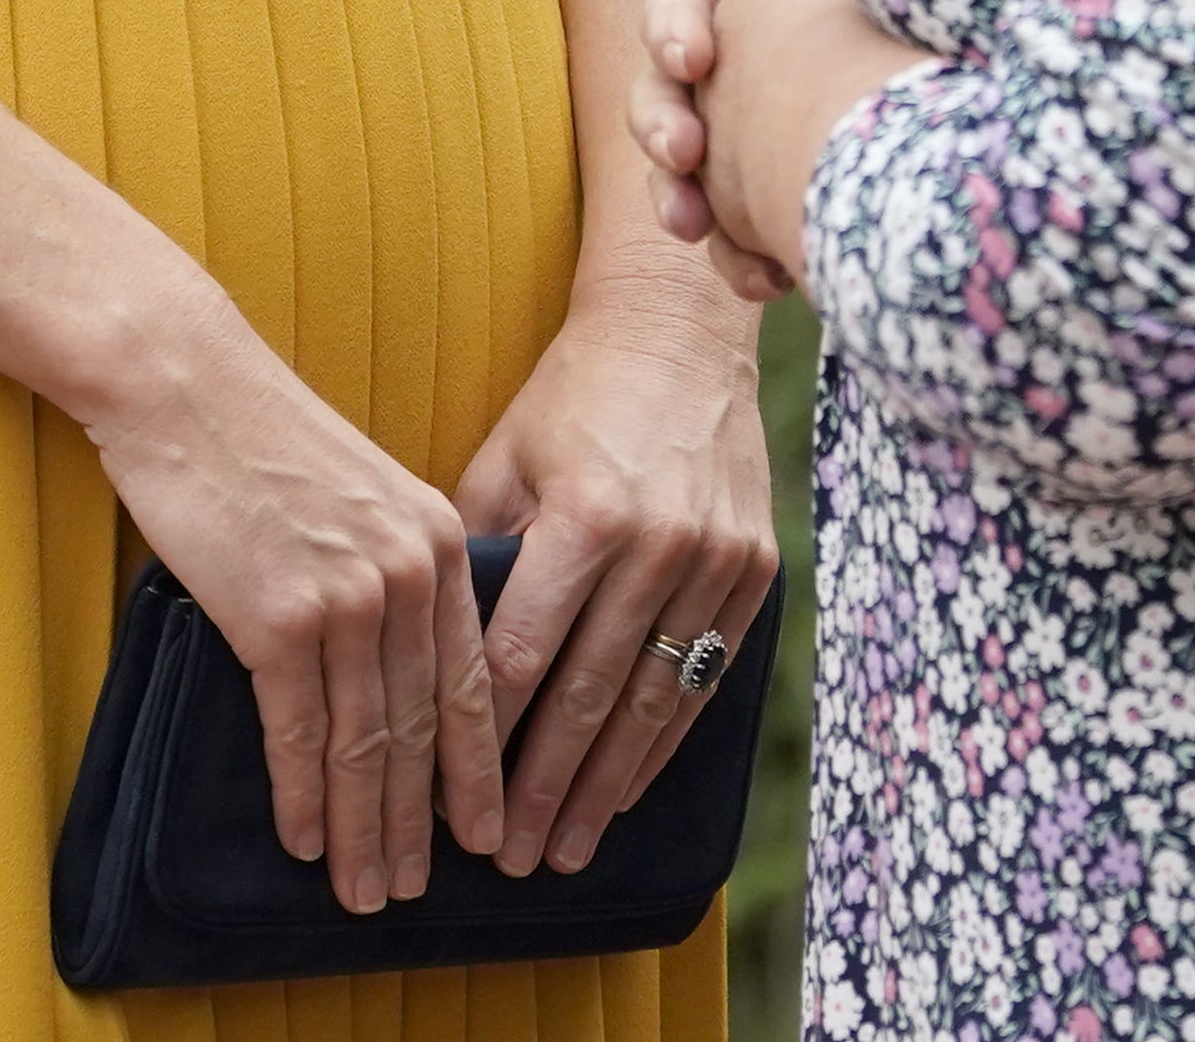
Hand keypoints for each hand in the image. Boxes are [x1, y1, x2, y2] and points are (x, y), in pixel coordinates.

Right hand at [79, 308, 497, 913]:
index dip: (478, 770)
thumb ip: (398, 566)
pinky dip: (303, 796)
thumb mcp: (367, 491)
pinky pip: (298, 732)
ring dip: (364, 829)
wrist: (185, 385)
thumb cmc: (264, 436)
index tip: (485, 832)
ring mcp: (347, 597)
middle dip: (422, 821)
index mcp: (441, 541)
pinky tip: (304, 840)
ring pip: (366, 744)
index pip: (474, 682)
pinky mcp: (277, 616)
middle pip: (423, 728)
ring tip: (363, 889)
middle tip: (415, 889)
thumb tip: (400, 661)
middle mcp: (408, 574)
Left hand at [451, 285, 776, 873]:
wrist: (682, 332)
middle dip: (543, 790)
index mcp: (586, 516)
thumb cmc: (571, 398)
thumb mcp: (503, 461)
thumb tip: (438, 663)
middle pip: (588, 699)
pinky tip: (629, 792)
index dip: (486, 740)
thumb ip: (478, 561)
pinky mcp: (755, 569)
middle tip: (509, 861)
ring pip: (652, 703)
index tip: (456, 801)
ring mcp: (715, 561)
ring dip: (605, 788)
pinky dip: (665, 744)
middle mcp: (659, 545)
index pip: (522, 657)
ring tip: (566, 851)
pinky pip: (704, 678)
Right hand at [632, 0, 838, 289]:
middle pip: (661, 94)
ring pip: (685, 176)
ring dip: (678, 201)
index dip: (672, 29)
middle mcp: (732, 66)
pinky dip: (744, 259)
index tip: (695, 60)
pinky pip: (741, 236)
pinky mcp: (779, 192)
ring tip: (694, 227)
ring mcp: (748, 135)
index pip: (678, 5)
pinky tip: (775, 280)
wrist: (979, 27)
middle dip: (658, 126)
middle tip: (683, 153)